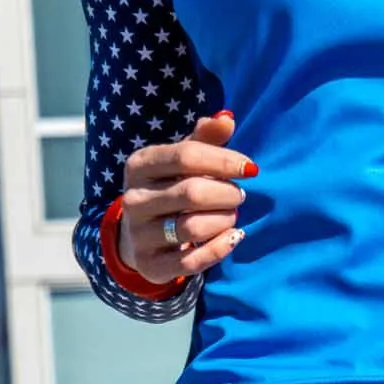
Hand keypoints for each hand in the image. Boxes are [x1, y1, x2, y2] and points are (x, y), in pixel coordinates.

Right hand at [117, 112, 255, 282]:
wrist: (142, 233)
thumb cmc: (173, 185)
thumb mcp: (184, 158)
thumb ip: (206, 138)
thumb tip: (226, 118)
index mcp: (140, 165)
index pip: (185, 156)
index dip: (224, 161)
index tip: (251, 169)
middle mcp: (132, 199)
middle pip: (192, 193)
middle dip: (227, 193)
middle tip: (239, 195)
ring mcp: (138, 234)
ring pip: (193, 227)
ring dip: (225, 220)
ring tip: (232, 215)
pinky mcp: (150, 265)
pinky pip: (190, 262)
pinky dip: (219, 248)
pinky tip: (233, 236)